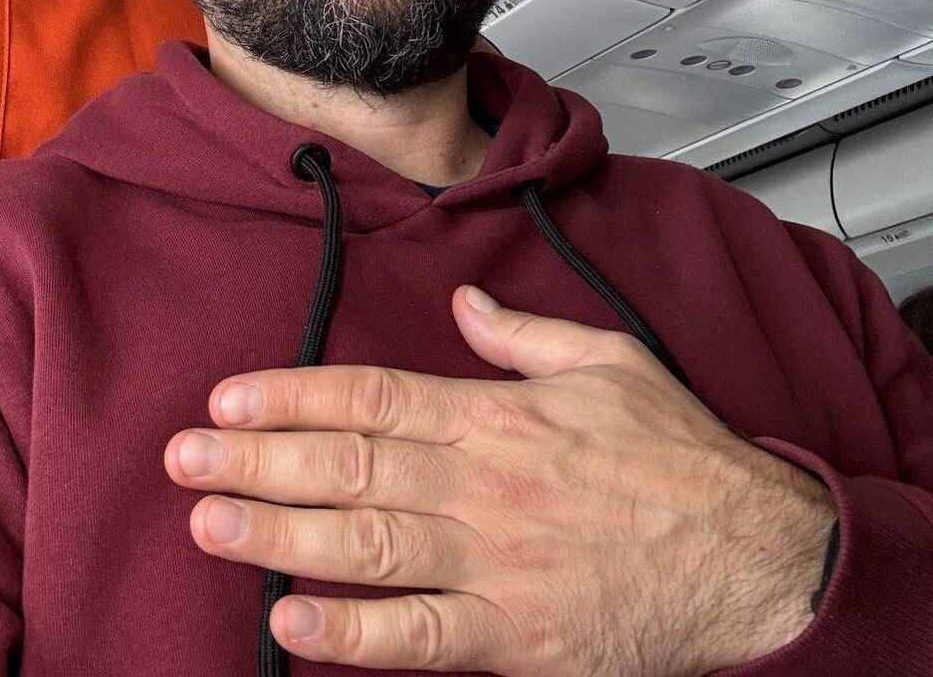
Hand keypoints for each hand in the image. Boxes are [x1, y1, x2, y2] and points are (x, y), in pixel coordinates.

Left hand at [165, 287, 835, 675]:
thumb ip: (524, 332)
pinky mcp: (515, 636)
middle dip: (256, 462)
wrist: (755, 554)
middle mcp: (483, 483)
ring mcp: (494, 562)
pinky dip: (353, 634)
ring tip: (209, 522)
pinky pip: (420, 637)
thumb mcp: (610, 359)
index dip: (291, 395)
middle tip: (184, 458)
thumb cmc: (679, 456)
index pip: (371, 394)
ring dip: (279, 534)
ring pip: (367, 544)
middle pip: (349, 464)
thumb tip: (464, 301)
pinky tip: (291, 622)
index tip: (230, 399)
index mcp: (497, 414)